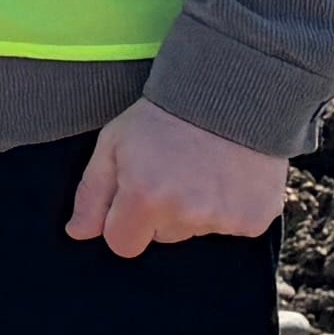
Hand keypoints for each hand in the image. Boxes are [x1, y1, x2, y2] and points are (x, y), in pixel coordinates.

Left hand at [67, 95, 288, 257]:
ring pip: (196, 231)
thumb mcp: (114, 142)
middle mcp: (185, 213)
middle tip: (174, 170)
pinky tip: (230, 175)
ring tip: (203, 168)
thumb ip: (92, 193)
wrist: (231, 90)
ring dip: (196, 209)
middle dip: (163, 212)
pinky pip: (233, 227)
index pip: (122, 244)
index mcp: (145, 197)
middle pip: (162, 237)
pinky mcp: (255, 218)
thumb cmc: (164, 115)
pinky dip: (231, 207)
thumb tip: (78, 233)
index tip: (137, 193)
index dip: (125, 220)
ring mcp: (224, 219)